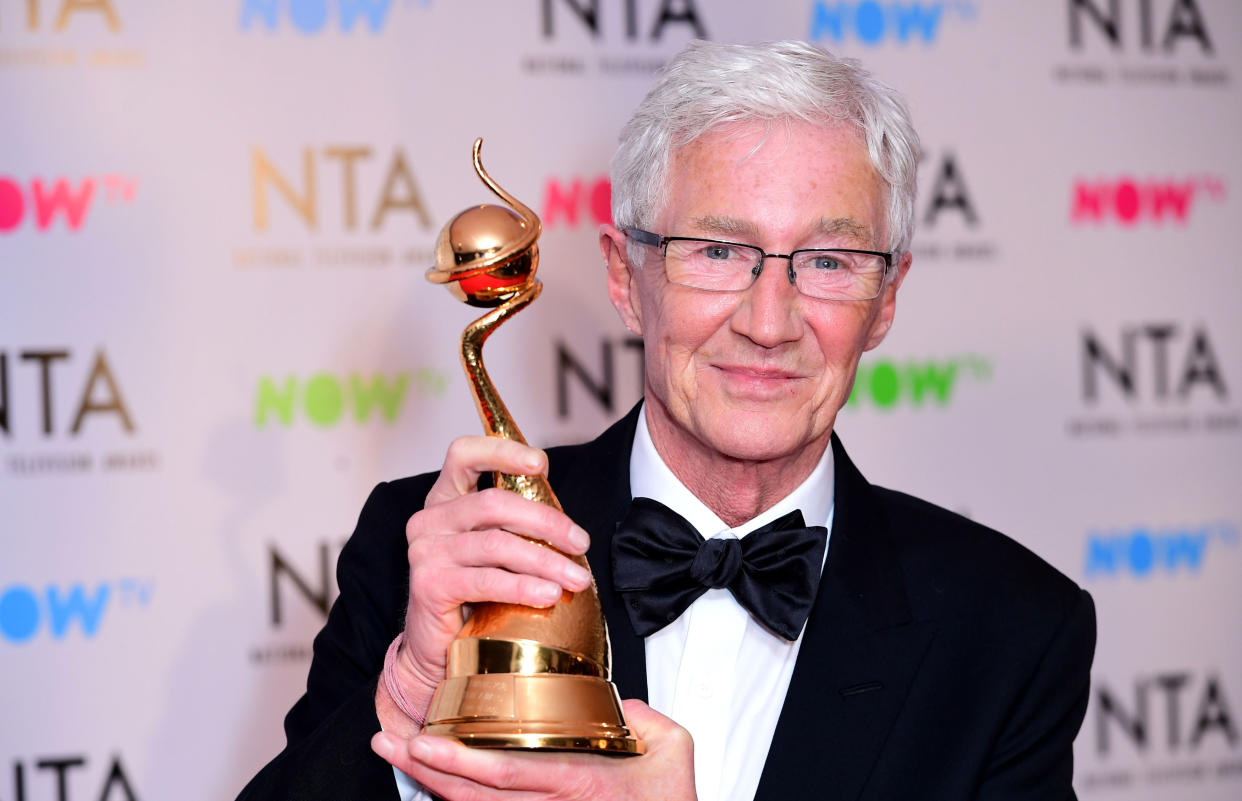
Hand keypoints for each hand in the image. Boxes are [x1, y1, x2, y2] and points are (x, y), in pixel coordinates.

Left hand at [372, 699, 696, 800]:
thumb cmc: (673, 798)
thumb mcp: (674, 748)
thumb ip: (646, 717)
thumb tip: (620, 700)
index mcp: (580, 782)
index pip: (508, 773)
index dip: (459, 760)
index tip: (421, 739)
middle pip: (475, 796)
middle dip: (427, 769)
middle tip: (388, 740)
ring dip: (431, 782)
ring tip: (395, 749)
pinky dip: (456, 796)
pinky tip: (431, 775)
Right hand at [376, 436, 593, 735]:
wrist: (435, 650)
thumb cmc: (472, 595)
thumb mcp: (492, 550)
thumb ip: (515, 526)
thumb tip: (568, 524)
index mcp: (445, 499)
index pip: (464, 454)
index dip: (502, 451)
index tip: (541, 463)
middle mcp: (429, 519)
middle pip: (494, 503)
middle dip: (546, 521)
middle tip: (580, 543)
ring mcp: (426, 552)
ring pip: (497, 544)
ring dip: (546, 561)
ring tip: (577, 579)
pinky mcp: (430, 585)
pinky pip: (487, 580)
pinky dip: (524, 587)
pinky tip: (549, 595)